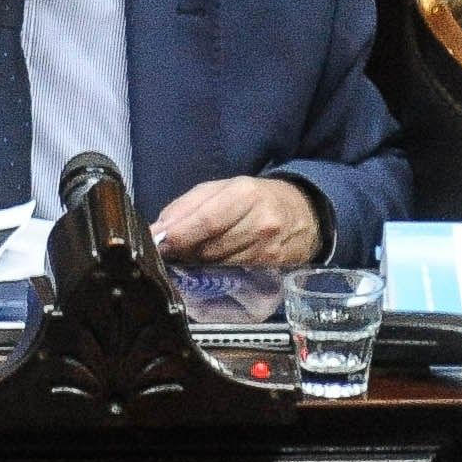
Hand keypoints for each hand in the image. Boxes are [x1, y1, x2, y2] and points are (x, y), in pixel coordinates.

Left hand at [152, 175, 322, 268]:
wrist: (304, 212)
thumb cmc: (255, 197)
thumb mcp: (220, 188)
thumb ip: (187, 207)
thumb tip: (158, 231)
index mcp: (245, 195)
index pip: (207, 221)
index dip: (179, 236)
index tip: (158, 243)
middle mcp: (260, 223)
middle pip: (210, 247)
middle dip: (183, 252)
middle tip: (168, 251)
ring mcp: (267, 249)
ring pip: (218, 264)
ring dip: (195, 264)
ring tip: (188, 255)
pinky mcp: (270, 268)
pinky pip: (231, 273)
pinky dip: (213, 271)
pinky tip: (207, 265)